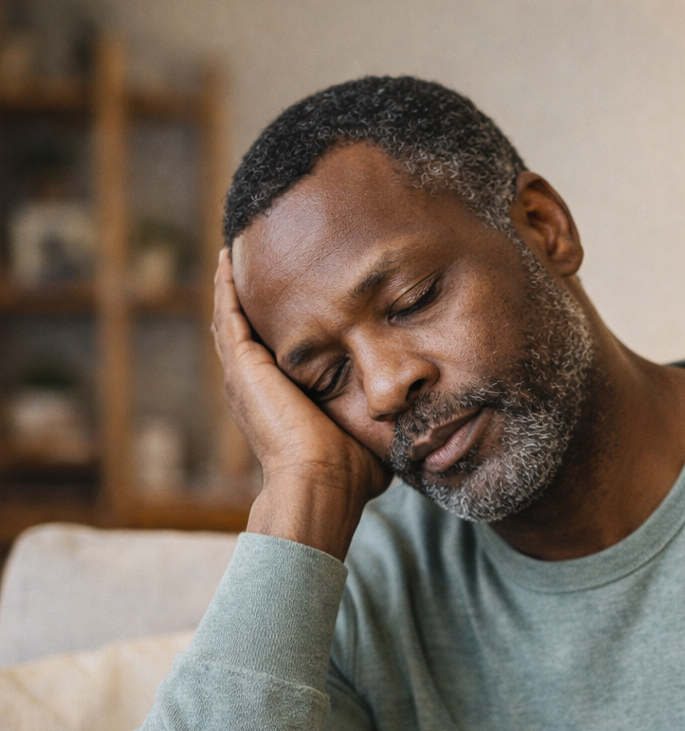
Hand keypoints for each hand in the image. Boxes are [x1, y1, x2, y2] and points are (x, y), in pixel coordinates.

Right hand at [212, 249, 389, 559]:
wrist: (323, 482)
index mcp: (282, 399)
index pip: (278, 351)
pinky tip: (227, 257)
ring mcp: (245, 376)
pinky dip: (226, 287)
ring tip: (236, 248)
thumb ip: (380, 415)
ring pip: (233, 317)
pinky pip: (229, 315)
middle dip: (253, 295)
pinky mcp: (243, 367)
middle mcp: (256, 386)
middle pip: (249, 328)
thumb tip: (413, 412)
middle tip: (256, 256)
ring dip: (233, 284)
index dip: (282, 323)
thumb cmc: (351, 473)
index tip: (293, 294)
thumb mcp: (369, 431)